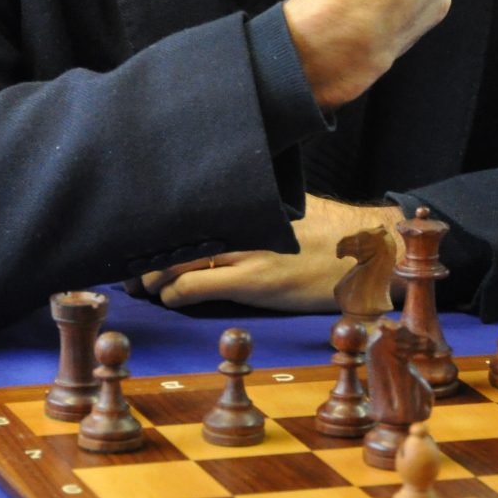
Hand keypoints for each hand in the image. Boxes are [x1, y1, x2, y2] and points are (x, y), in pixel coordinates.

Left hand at [136, 196, 403, 311]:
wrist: (369, 248)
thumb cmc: (331, 230)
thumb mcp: (290, 205)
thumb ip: (256, 206)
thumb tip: (222, 212)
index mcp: (248, 200)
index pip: (188, 208)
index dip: (156, 226)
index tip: (138, 234)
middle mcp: (242, 219)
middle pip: (176, 232)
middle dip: (146, 252)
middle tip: (127, 267)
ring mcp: (247, 248)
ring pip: (180, 259)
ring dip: (154, 275)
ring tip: (143, 284)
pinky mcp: (256, 279)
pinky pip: (198, 285)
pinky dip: (176, 292)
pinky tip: (170, 297)